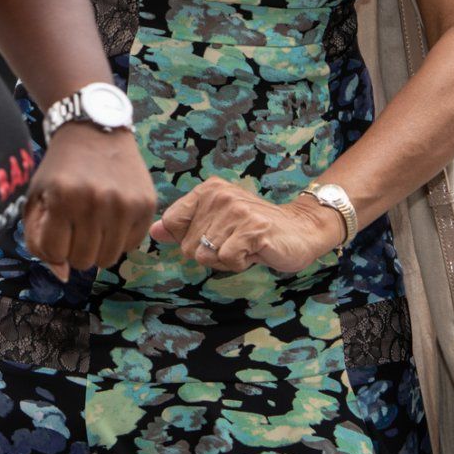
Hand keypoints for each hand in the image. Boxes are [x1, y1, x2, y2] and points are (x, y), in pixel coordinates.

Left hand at [23, 124, 157, 280]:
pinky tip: (111, 215)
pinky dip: (118, 237)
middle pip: (83, 262)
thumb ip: (38, 241)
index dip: (52, 245)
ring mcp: (125, 203)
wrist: (95, 130)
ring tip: (92, 223)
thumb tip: (63, 276)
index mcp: (63, 198)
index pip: (55, 254)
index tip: (54, 226)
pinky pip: (131, 245)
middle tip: (74, 225)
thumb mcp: (37, 199)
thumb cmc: (60, 169)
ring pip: (108, 259)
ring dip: (97, 248)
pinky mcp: (146, 203)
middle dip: (74, 249)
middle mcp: (97, 201)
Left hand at [149, 178, 346, 274]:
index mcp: (207, 190)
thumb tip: (153, 231)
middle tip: (235, 242)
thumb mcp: (216, 223)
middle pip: (188, 246)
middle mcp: (219, 195)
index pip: (172, 223)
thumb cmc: (254, 230)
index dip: (190, 239)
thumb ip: (184, 226)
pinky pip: (227, 260)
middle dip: (210, 254)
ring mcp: (236, 211)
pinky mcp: (252, 229)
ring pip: (206, 256)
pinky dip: (239, 264)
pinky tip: (255, 251)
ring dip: (226, 260)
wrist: (300, 230)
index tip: (215, 234)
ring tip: (245, 246)